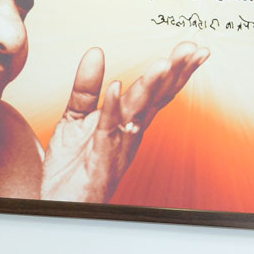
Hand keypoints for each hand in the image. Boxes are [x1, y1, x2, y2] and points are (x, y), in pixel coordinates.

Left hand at [41, 42, 210, 202]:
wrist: (61, 205)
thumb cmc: (73, 168)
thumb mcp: (77, 117)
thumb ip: (87, 86)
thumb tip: (96, 52)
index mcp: (129, 123)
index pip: (157, 92)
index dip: (176, 70)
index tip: (192, 48)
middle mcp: (129, 134)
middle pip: (156, 99)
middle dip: (175, 74)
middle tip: (193, 50)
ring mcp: (117, 147)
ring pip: (137, 112)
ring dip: (149, 88)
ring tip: (162, 63)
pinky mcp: (98, 159)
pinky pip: (105, 130)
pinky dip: (111, 109)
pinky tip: (116, 87)